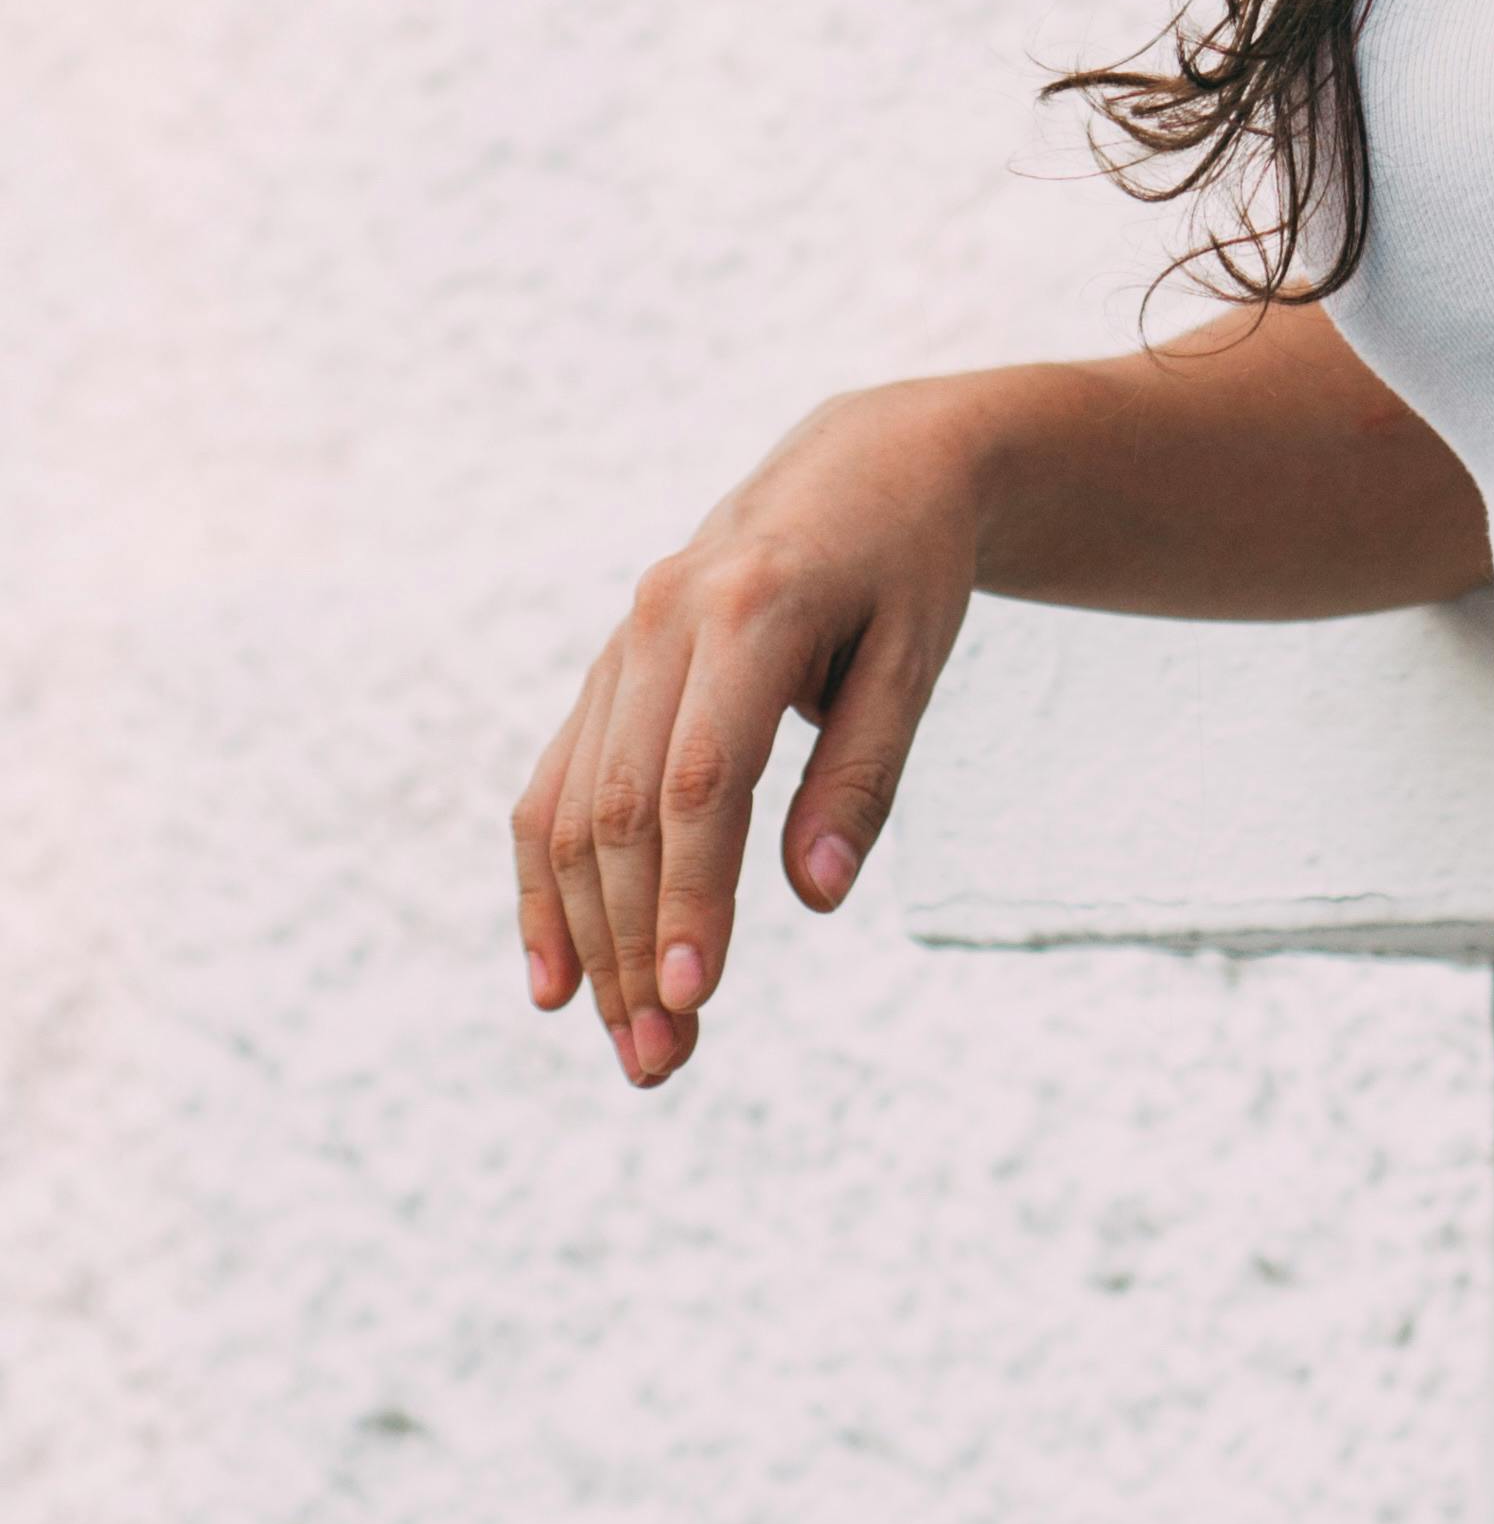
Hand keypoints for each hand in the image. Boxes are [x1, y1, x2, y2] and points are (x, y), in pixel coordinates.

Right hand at [513, 382, 984, 1089]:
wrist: (870, 459)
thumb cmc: (909, 563)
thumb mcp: (917, 654)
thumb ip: (865, 772)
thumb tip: (817, 895)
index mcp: (751, 604)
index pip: (702, 778)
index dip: (690, 893)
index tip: (696, 998)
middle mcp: (664, 617)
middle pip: (624, 810)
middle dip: (636, 945)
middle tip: (663, 1063)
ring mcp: (624, 640)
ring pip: (577, 810)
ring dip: (592, 939)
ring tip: (635, 1046)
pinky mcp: (609, 668)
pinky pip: (555, 785)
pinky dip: (545, 886)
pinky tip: (556, 983)